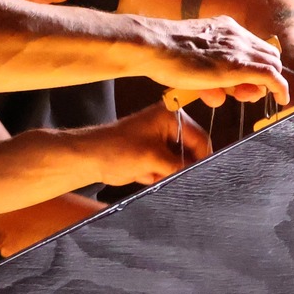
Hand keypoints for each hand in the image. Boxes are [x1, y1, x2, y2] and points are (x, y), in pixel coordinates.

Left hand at [89, 104, 210, 186]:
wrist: (90, 158)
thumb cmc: (117, 150)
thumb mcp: (154, 159)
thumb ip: (180, 167)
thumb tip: (198, 176)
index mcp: (171, 116)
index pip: (199, 138)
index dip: (203, 158)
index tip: (204, 176)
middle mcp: (169, 125)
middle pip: (191, 151)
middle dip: (183, 167)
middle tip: (173, 177)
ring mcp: (161, 140)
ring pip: (180, 162)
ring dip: (170, 172)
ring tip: (153, 174)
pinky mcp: (154, 154)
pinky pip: (168, 168)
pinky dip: (160, 175)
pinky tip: (146, 175)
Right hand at [148, 15, 289, 105]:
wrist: (153, 45)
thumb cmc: (162, 54)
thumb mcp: (190, 56)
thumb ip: (207, 70)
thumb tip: (217, 92)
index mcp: (224, 27)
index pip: (252, 45)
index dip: (253, 64)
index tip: (242, 80)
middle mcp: (236, 34)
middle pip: (267, 53)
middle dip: (263, 74)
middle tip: (245, 92)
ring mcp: (239, 49)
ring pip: (272, 64)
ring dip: (266, 84)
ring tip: (248, 97)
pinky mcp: (240, 66)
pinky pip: (272, 77)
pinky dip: (281, 88)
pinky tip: (282, 99)